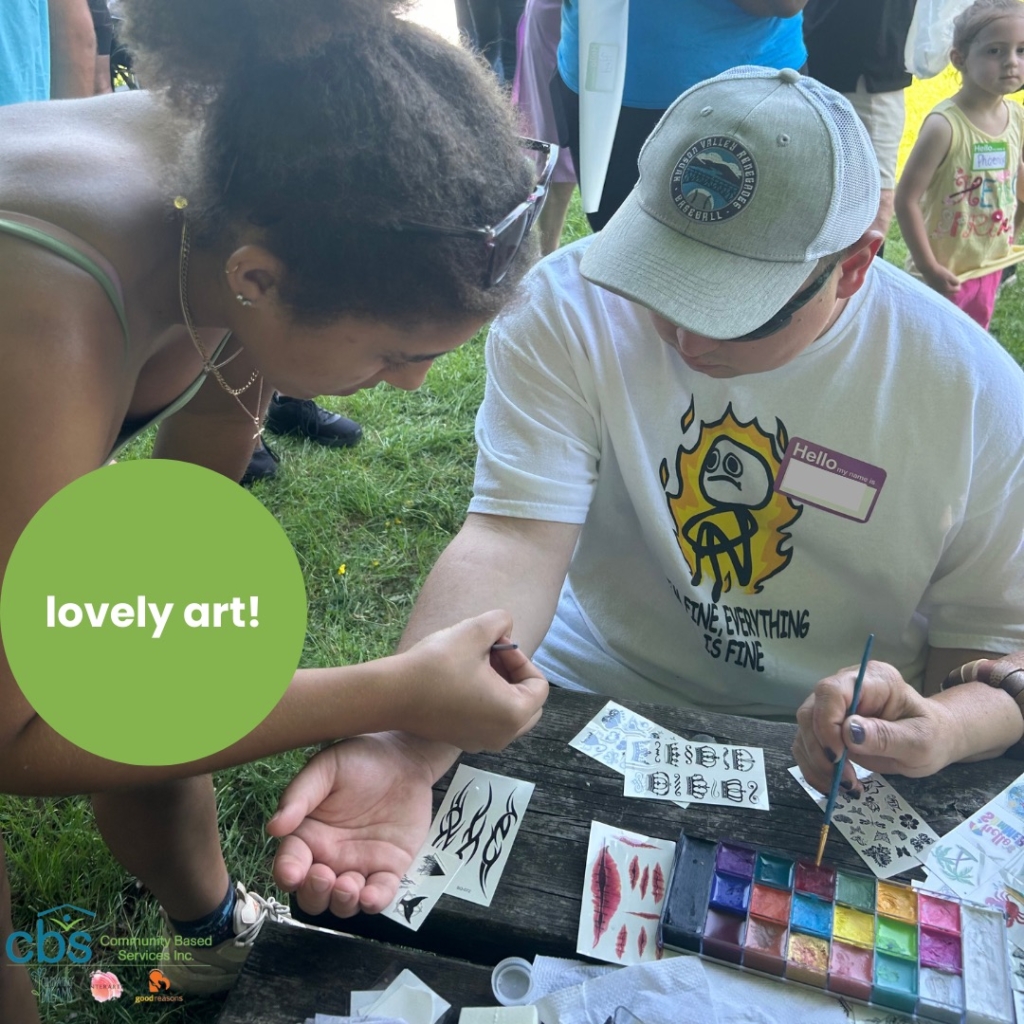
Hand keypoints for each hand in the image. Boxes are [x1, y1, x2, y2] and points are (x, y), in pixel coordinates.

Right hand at [267, 733, 435, 917]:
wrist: (404, 757)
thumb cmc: (360, 759)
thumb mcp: (326, 768)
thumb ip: (299, 795)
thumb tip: (273, 827)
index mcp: (309, 835)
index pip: (289, 864)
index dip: (287, 873)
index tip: (292, 872)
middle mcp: (330, 857)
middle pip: (312, 894)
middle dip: (314, 893)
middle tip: (324, 876)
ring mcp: (360, 865)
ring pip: (343, 902)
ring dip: (341, 902)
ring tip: (348, 886)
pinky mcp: (389, 868)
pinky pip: (380, 895)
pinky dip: (374, 902)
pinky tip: (371, 896)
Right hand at [390, 609, 548, 751]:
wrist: (391, 694)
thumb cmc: (435, 665)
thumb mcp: (475, 630)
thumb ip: (501, 621)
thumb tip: (506, 627)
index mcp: (513, 714)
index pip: (539, 685)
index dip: (520, 659)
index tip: (495, 646)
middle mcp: (503, 736)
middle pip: (529, 702)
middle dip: (515, 675)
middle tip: (489, 655)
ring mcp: (482, 743)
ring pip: (509, 712)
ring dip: (500, 686)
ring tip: (475, 665)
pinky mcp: (463, 741)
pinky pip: (489, 720)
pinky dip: (485, 700)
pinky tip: (461, 680)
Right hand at [793, 660, 953, 794]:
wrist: (931, 740)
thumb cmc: (932, 735)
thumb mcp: (920, 741)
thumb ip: (886, 736)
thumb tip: (848, 732)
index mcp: (873, 680)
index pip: (831, 692)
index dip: (826, 723)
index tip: (839, 756)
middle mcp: (846, 687)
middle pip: (810, 712)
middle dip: (821, 750)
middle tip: (845, 779)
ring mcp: (834, 707)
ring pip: (804, 732)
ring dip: (817, 764)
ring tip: (847, 785)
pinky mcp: (826, 727)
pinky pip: (806, 746)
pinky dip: (815, 769)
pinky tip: (835, 784)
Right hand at [923, 265, 961, 297]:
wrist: (929, 270)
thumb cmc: (940, 272)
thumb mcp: (950, 276)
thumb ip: (956, 281)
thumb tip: (958, 284)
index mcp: (948, 289)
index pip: (957, 290)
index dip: (958, 284)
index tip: (956, 279)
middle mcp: (942, 292)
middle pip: (951, 292)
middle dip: (953, 287)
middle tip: (952, 280)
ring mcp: (936, 291)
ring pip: (945, 292)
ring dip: (947, 288)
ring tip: (946, 281)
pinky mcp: (932, 288)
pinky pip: (940, 290)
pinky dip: (941, 287)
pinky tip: (940, 282)